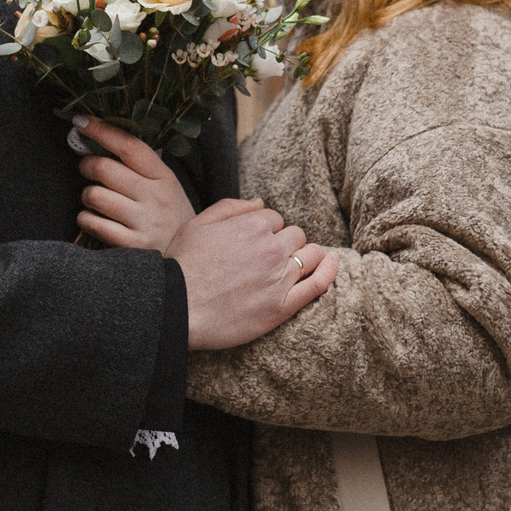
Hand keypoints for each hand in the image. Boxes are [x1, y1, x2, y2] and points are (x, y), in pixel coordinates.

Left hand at [75, 117, 197, 251]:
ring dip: (87, 195)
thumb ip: (140, 166)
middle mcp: (155, 197)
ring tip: (95, 200)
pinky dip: (86, 219)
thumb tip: (100, 139)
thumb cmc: (167, 216)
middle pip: (105, 169)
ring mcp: (144, 223)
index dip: (102, 130)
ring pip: (95, 196)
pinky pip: (93, 224)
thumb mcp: (165, 186)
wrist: (187, 260)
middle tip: (88, 168)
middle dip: (87, 165)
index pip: (129, 146)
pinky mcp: (132, 246)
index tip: (81, 121)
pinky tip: (94, 219)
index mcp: (163, 176)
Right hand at [171, 199, 338, 349]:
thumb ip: (230, 208)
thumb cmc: (182, 266)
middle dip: (285, 242)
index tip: (254, 244)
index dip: (266, 230)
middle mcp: (269, 248)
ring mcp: (279, 277)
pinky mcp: (283, 306)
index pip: (275, 219)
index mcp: (250, 225)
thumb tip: (260, 202)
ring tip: (295, 264)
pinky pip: (319, 283)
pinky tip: (333, 263)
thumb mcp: (197, 224)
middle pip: (295, 235)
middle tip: (267, 258)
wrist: (176, 308)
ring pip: (310, 254)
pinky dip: (329, 271)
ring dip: (305, 255)